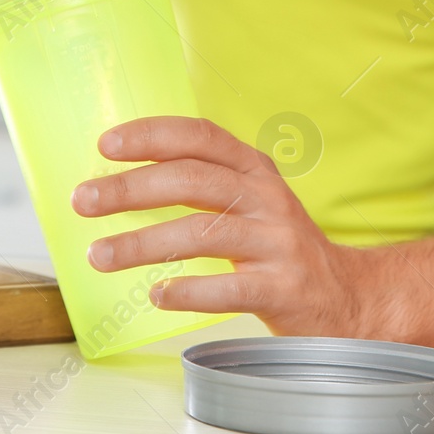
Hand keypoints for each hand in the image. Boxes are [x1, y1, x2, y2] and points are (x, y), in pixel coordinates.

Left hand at [71, 116, 400, 337]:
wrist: (349, 298)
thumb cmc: (279, 248)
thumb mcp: (251, 202)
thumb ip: (204, 185)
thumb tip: (121, 180)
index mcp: (255, 171)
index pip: (201, 138)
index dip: (152, 135)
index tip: (106, 145)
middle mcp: (267, 200)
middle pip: (193, 181)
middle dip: (131, 189)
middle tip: (84, 200)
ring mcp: (277, 244)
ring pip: (202, 233)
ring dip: (143, 243)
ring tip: (99, 255)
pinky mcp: (283, 289)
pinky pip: (229, 288)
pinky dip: (189, 290)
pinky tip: (157, 294)